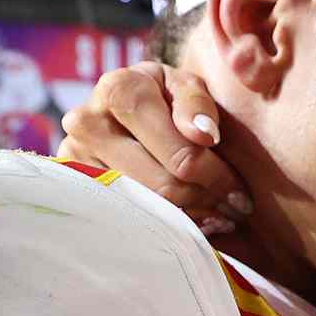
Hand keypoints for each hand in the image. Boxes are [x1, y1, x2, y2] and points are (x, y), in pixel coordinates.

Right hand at [57, 62, 250, 235]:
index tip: (242, 195)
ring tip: (216, 217)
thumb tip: (203, 135)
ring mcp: (74, 159)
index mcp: (119, 89)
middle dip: (206, 202)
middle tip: (233, 213)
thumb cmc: (163, 100)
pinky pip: (125, 222)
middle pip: (164, 186)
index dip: (217, 178)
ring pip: (146, 209)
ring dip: (190, 219)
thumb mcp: (185, 87)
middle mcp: (87, 123)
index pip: (181, 153)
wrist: (119, 114)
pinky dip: (163, 227)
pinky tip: (185, 225)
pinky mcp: (73, 189)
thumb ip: (198, 104)